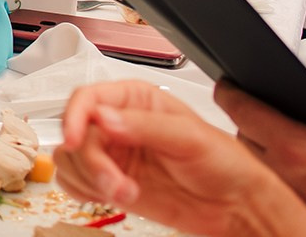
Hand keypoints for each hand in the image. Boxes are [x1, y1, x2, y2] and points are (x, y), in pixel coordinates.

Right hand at [57, 82, 305, 236]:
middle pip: (75, 133)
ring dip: (89, 180)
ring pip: (69, 159)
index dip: (74, 117)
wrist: (236, 206)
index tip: (75, 141)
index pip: (87, 98)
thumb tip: (104, 117)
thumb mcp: (190, 137)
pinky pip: (73, 182)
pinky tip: (112, 196)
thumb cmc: (225, 164)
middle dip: (90, 161)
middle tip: (114, 181)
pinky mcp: (110, 182)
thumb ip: (145, 125)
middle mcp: (118, 124)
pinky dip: (83, 192)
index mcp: (135, 100)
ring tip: (123, 192)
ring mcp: (113, 154)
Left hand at [216, 81, 305, 236]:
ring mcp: (278, 195)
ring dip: (258, 152)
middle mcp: (278, 172)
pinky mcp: (284, 213)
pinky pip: (265, 186)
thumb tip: (288, 106)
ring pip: (249, 162)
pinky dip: (271, 177)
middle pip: (239, 135)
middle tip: (260, 116)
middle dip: (247, 123)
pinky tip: (290, 175)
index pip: (238, 107)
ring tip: (281, 149)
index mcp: (293, 145)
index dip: (229, 91)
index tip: (228, 84)